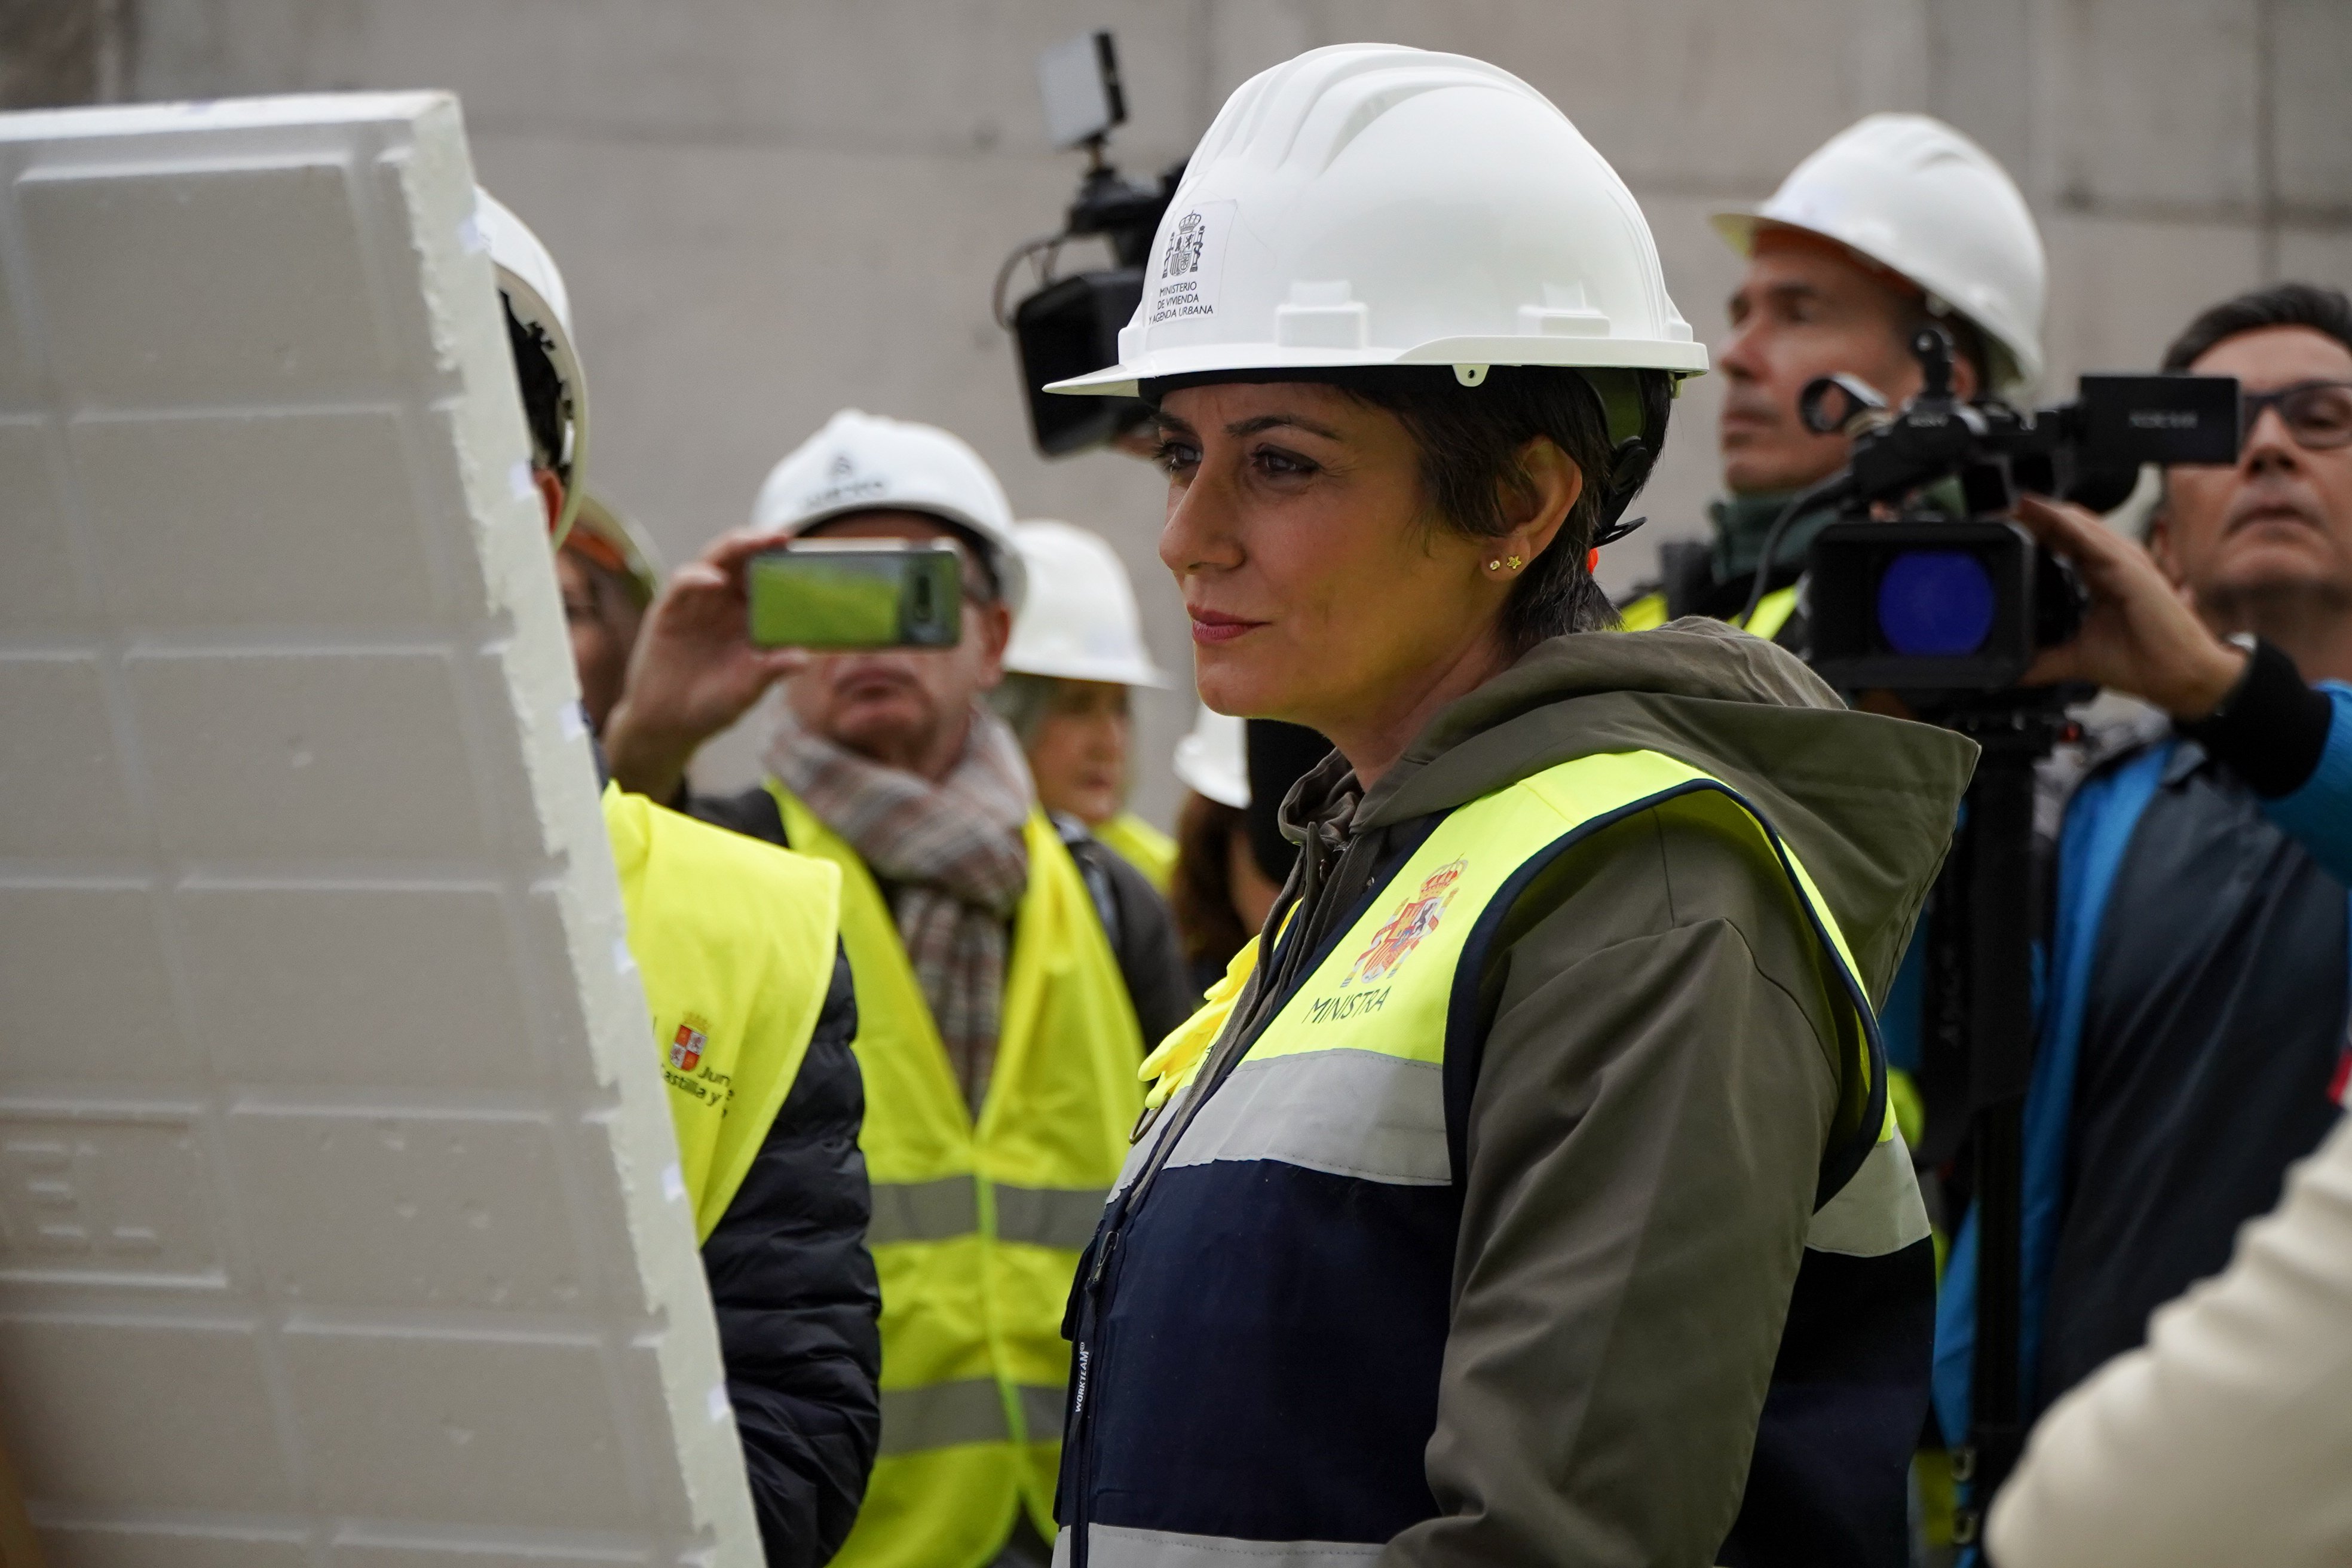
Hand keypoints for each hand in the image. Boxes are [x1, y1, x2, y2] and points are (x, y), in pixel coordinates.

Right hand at [603, 525, 809, 799]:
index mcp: (749, 615)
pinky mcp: (669, 610)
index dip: (786, 563)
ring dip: (735, 547)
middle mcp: (724, 602)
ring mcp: (696, 602)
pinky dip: (699, 578)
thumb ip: (770, 671)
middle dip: (763, 542)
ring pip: (715, 560)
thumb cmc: (713, 704)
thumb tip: (804, 658)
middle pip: (743, 559)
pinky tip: (716, 581)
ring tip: (758, 541)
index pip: (769, 578)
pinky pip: (683, 584)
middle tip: (785, 534)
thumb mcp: (747, 689)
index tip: (810, 552)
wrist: (667, 723)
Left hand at [2012, 495, 2245, 718]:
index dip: (2034, 532)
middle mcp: (2113, 563)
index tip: (2003, 528)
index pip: (2063, 543)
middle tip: (2000, 513)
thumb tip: (2013, 671)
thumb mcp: (2078, 658)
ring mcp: (2125, 563)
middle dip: (2035, 518)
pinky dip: (2071, 526)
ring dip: (2048, 514)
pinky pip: (2097, 541)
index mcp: (2101, 576)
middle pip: (2069, 528)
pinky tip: (2049, 516)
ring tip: (2018, 505)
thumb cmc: (2142, 662)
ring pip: (2081, 526)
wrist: (2178, 676)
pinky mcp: (2132, 570)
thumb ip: (2044, 660)